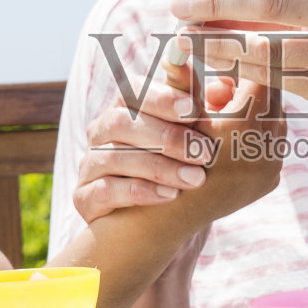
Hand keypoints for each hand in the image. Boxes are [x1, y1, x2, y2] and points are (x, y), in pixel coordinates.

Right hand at [73, 59, 280, 224]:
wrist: (153, 220)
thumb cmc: (179, 165)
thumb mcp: (196, 136)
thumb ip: (207, 111)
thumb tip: (224, 87)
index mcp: (126, 106)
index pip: (135, 89)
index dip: (162, 97)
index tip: (194, 109)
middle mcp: (101, 130)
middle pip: (122, 122)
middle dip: (168, 137)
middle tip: (206, 153)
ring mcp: (89, 163)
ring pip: (114, 157)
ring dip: (159, 167)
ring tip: (196, 180)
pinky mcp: (84, 197)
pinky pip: (104, 190)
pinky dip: (138, 192)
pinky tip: (170, 197)